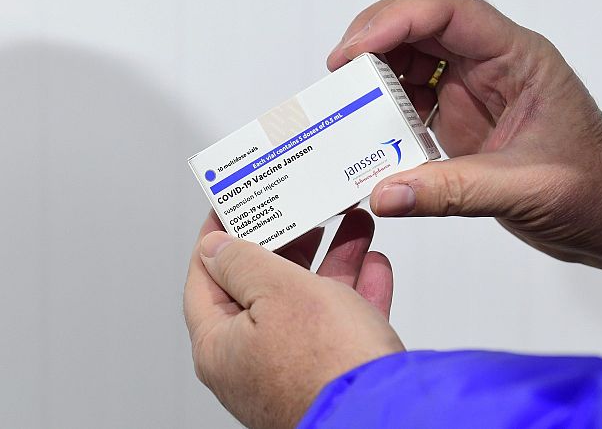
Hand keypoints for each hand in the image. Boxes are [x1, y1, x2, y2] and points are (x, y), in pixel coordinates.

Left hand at [184, 209, 403, 428]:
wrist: (383, 414)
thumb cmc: (327, 366)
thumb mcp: (277, 292)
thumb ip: (242, 262)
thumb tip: (214, 246)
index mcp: (221, 345)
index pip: (206, 277)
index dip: (218, 235)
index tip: (234, 205)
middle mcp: (252, 360)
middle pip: (263, 286)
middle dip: (290, 241)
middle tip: (300, 209)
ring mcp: (294, 367)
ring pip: (310, 301)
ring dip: (333, 259)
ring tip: (351, 224)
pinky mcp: (334, 371)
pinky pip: (342, 323)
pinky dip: (357, 291)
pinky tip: (373, 264)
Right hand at [328, 0, 601, 280]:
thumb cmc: (595, 187)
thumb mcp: (525, 188)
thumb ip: (453, 191)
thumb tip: (385, 192)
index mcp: (519, 59)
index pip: (450, 13)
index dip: (396, 21)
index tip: (354, 50)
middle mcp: (492, 67)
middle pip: (420, 31)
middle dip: (373, 47)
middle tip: (337, 79)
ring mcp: (474, 95)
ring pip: (411, 66)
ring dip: (377, 85)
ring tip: (348, 114)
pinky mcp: (462, 124)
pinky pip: (413, 108)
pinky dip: (388, 121)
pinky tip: (373, 143)